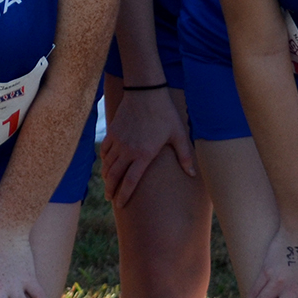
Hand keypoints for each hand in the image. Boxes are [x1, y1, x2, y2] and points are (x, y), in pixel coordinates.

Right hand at [100, 86, 194, 206]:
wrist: (145, 92)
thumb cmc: (164, 114)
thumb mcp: (178, 135)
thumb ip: (185, 156)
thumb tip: (193, 174)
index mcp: (144, 155)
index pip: (130, 181)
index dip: (124, 195)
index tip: (120, 205)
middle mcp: (128, 150)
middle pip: (114, 175)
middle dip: (111, 189)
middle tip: (109, 198)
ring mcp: (118, 141)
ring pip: (107, 163)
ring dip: (106, 175)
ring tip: (107, 183)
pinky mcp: (112, 131)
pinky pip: (105, 150)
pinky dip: (104, 159)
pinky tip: (106, 163)